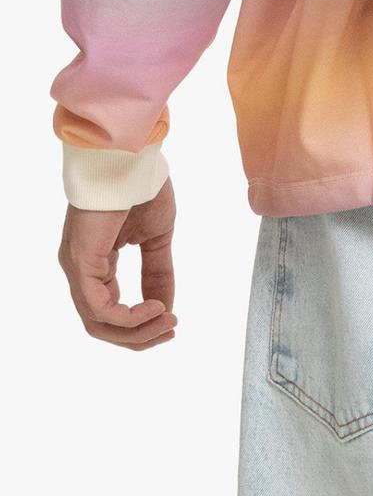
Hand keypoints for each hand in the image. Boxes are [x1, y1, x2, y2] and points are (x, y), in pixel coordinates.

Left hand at [59, 178, 177, 346]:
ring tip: (166, 321)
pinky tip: (155, 307)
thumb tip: (165, 308)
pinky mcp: (81, 264)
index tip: (171, 321)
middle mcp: (81, 270)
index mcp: (96, 263)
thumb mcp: (157, 238)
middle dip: (139, 336)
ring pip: (99, 322)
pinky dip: (129, 317)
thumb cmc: (141, 188)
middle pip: (102, 325)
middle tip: (170, 330)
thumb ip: (158, 273)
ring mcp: (78, 268)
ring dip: (136, 332)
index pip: (110, 310)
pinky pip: (100, 308)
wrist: (132, 159)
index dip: (141, 325)